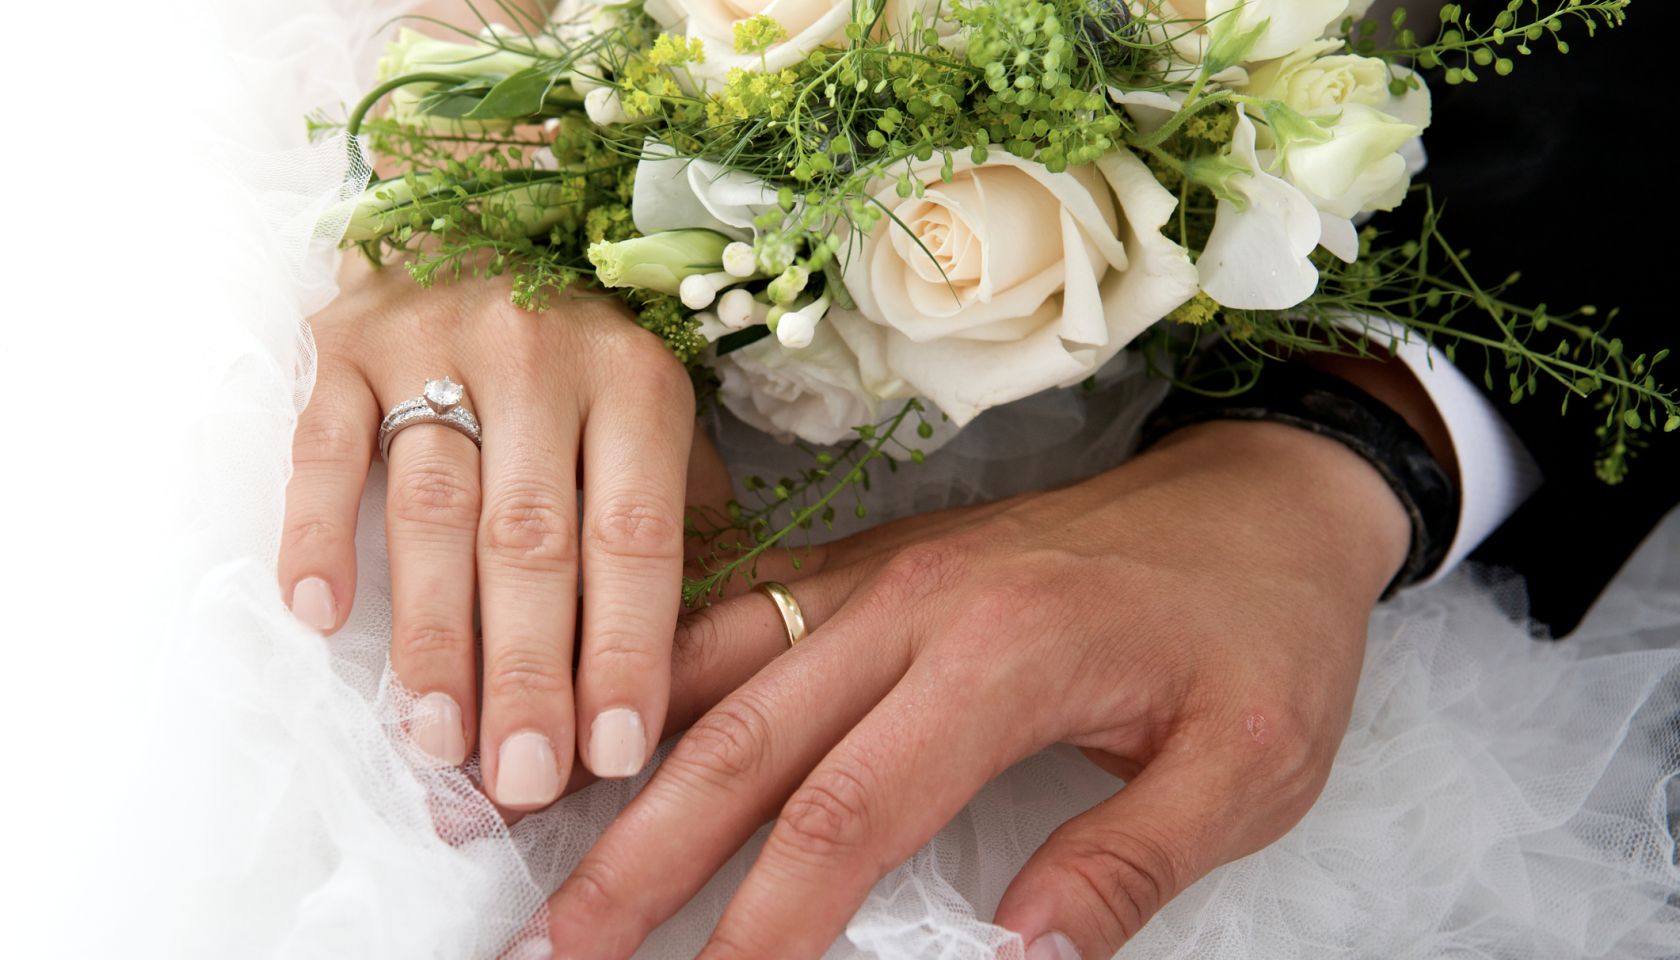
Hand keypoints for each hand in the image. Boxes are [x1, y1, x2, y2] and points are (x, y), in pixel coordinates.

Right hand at [278, 259, 710, 809]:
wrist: (481, 227)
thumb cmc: (583, 367)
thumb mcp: (657, 430)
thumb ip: (679, 532)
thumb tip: (696, 676)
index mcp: (638, 381)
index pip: (635, 537)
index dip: (625, 649)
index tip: (613, 751)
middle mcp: (542, 353)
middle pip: (533, 537)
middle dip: (530, 670)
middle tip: (522, 778)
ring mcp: (436, 340)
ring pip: (433, 505)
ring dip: (434, 634)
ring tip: (438, 740)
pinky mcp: (343, 344)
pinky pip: (325, 444)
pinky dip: (317, 529)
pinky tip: (321, 617)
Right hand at [542, 419, 1411, 959]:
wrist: (1268, 494)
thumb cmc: (1265, 629)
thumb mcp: (1247, 767)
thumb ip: (1127, 867)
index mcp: (1004, 656)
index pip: (843, 816)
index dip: (759, 929)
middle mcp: (916, 602)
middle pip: (739, 744)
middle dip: (633, 862)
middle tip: (548, 950)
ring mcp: (882, 571)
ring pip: (712, 667)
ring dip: (615, 760)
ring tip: (525, 839)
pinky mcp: (875, 562)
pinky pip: (739, 613)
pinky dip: (659, 674)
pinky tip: (606, 726)